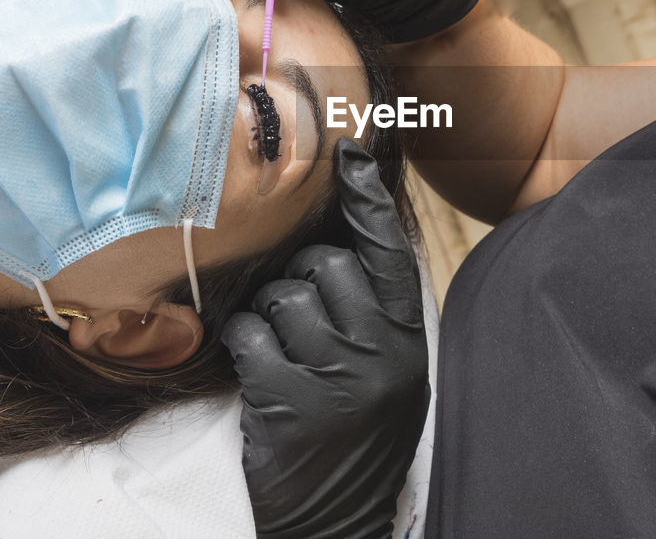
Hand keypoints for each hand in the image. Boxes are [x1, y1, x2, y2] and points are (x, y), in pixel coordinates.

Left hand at [221, 138, 428, 538]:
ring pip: (285, 295)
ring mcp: (339, 377)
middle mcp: (384, 353)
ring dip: (269, 316)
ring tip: (280, 355)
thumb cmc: (355, 440)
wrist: (337, 521)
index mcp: (410, 342)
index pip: (389, 252)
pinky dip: (244, 345)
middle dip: (301, 277)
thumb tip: (334, 250)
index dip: (366, 199)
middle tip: (298, 320)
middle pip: (328, 264)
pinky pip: (251, 334)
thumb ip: (374, 317)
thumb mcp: (389, 376)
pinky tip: (258, 374)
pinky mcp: (289, 401)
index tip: (347, 153)